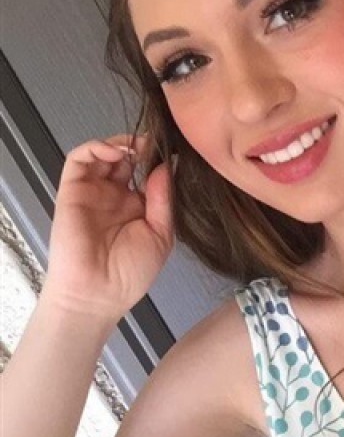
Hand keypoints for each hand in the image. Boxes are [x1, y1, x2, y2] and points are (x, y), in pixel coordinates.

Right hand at [41, 134, 173, 320]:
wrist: (99, 294)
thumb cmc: (130, 273)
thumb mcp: (161, 234)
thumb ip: (164, 199)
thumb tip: (167, 167)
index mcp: (138, 206)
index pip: (148, 172)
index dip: (160, 159)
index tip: (177, 152)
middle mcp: (115, 195)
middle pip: (126, 158)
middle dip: (143, 146)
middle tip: (159, 144)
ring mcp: (94, 192)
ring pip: (103, 153)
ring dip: (121, 142)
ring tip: (140, 146)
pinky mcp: (73, 191)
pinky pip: (79, 159)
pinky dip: (97, 147)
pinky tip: (118, 151)